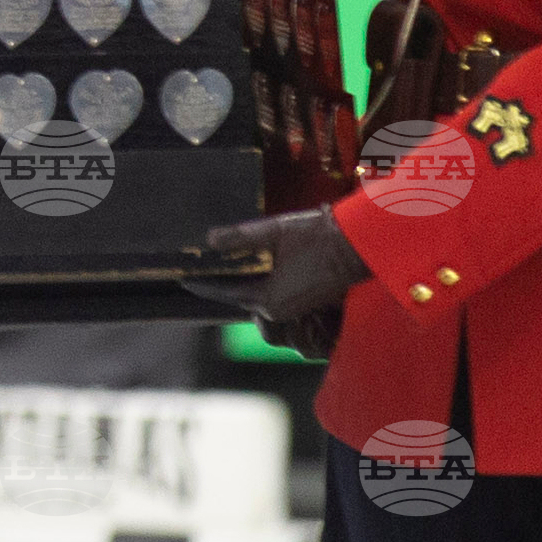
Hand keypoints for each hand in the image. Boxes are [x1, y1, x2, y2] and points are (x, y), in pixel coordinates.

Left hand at [192, 208, 371, 358]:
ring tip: (220, 264)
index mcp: (267, 299)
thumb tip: (209, 240)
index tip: (182, 277)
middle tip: (198, 266)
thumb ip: (240, 237)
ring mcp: (291, 308)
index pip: (224, 292)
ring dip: (240, 281)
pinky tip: (252, 264)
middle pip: (238, 296)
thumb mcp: (275, 231)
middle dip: (220, 282)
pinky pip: (271, 293)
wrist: (359, 244)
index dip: (202, 283)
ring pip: (255, 295)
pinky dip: (258, 281)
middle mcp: (277, 309)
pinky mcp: (302, 301)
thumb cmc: (319, 237)